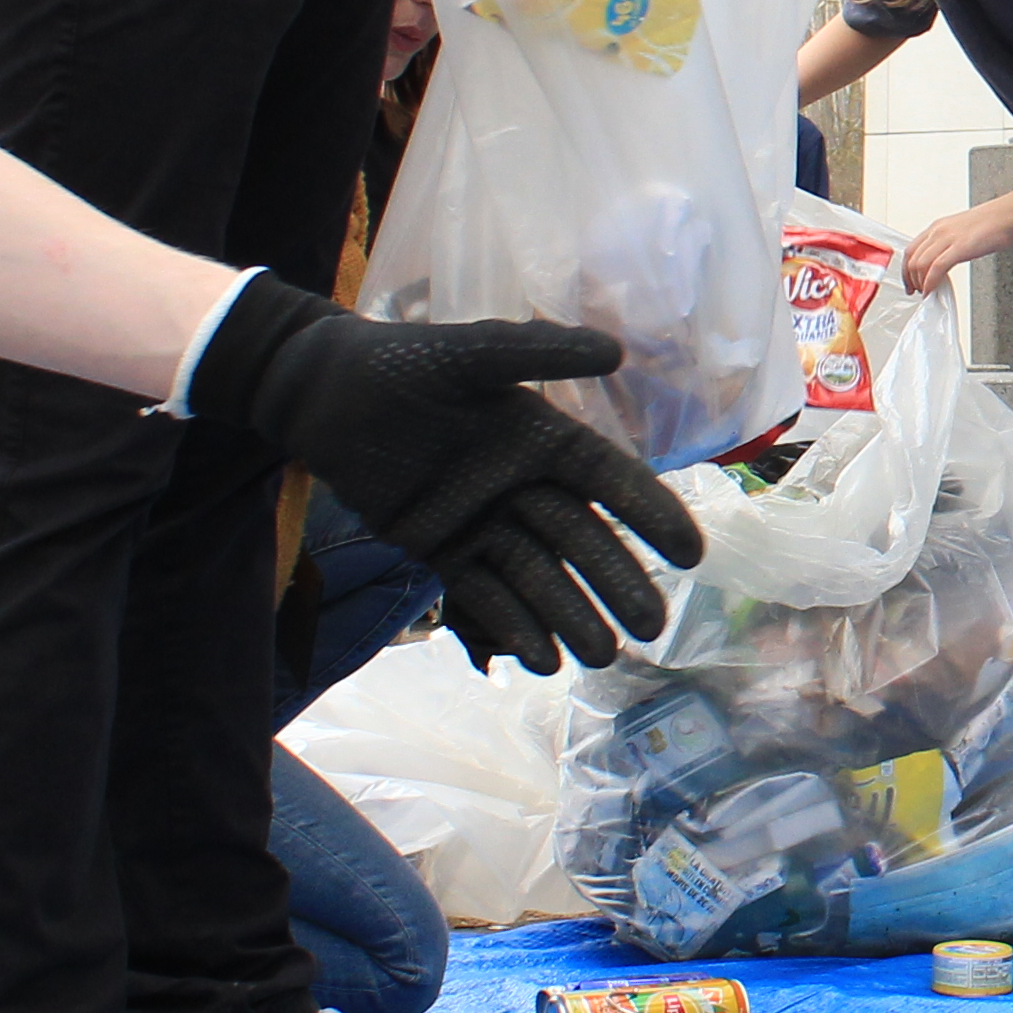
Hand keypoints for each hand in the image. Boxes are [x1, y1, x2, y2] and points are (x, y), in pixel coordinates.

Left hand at [193, 281, 702, 671]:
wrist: (322, 395)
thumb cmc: (400, 361)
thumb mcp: (470, 352)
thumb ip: (539, 351)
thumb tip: (618, 352)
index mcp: (541, 437)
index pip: (609, 480)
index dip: (651, 514)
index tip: (691, 554)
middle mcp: (523, 484)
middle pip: (581, 540)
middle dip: (618, 583)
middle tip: (651, 628)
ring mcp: (484, 522)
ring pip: (539, 576)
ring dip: (571, 616)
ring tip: (602, 657)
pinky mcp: (444, 551)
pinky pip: (486, 594)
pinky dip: (514, 626)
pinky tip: (541, 661)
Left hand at [898, 198, 1012, 297]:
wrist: (1009, 214)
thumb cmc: (993, 222)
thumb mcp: (962, 231)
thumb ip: (950, 244)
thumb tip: (944, 261)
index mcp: (938, 227)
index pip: (911, 249)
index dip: (906, 269)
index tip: (910, 281)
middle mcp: (938, 231)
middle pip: (911, 258)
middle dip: (910, 279)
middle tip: (916, 291)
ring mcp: (947, 239)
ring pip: (919, 264)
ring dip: (919, 283)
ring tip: (925, 293)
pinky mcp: (959, 248)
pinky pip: (935, 269)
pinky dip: (930, 283)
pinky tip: (932, 290)